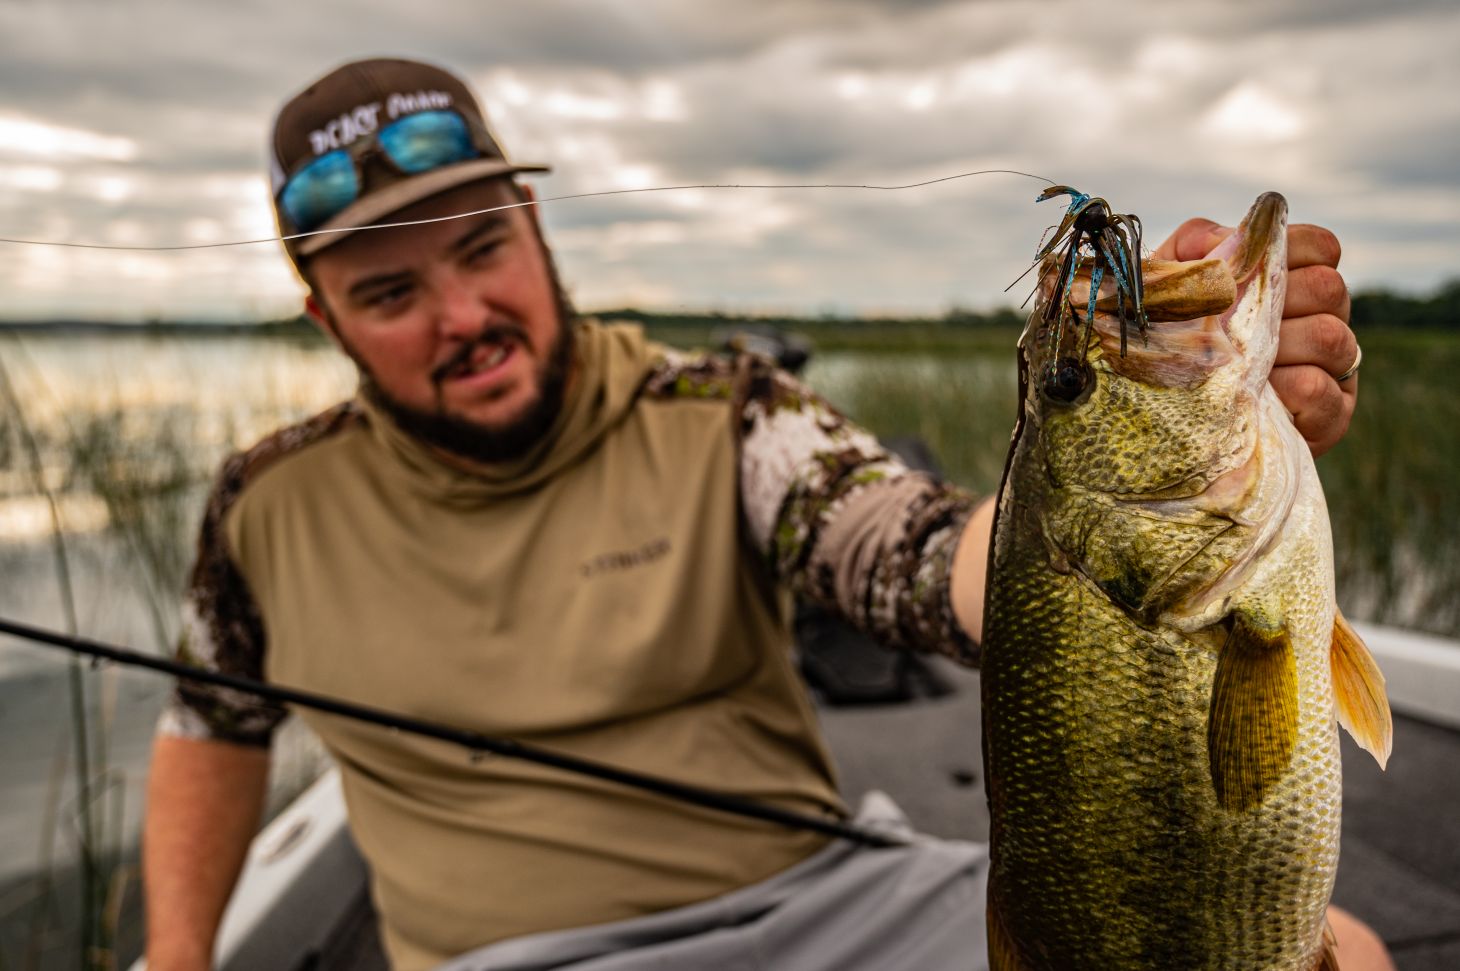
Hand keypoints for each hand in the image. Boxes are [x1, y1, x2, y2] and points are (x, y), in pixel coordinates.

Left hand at [1154, 219, 1358, 456]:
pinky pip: (1322, 390)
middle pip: (1329, 288)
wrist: (1162, 424)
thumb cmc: (1170, 347)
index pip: (1320, 247)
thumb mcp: (1169, 291)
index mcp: (1292, 283)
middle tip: (1231, 324)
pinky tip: (1257, 394)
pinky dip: (1286, 388)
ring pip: (1331, 337)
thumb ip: (1193, 247)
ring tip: (1239, 363)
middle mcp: (1322, 318)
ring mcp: (1332, 367)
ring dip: (1280, 348)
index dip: (1291, 250)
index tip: (1248, 270)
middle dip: (1278, 302)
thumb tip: (1230, 236)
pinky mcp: (1331, 414)